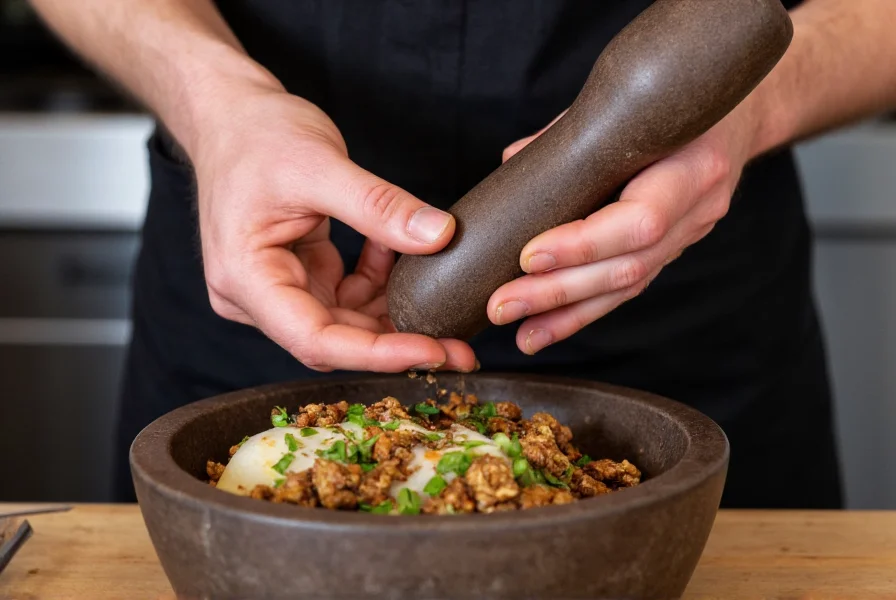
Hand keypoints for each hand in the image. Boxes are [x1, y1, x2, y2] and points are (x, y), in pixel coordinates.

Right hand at [190, 82, 475, 371]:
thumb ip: (378, 206)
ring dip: (394, 311)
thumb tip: (439, 237)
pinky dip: (378, 278)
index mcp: (245, 278)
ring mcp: (278, 287)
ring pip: (346, 321)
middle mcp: (256, 295)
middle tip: (460, 347)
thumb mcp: (320, 164)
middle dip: (398, 342)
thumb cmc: (255, 134)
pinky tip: (395, 248)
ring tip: (443, 298)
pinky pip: (347, 294)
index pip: (315, 339)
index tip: (432, 351)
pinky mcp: (299, 273)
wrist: (231, 114)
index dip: (377, 353)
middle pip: (335, 339)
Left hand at [488, 98, 760, 353]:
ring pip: (626, 286)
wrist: (739, 115)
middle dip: (558, 289)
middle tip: (502, 304)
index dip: (583, 243)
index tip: (529, 255)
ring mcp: (688, 235)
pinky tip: (543, 330)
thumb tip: (514, 161)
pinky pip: (626, 289)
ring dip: (565, 313)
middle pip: (627, 265)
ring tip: (520, 334)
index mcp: (692, 166)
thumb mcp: (631, 104)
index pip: (640, 220)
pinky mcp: (672, 252)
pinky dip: (581, 313)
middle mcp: (697, 209)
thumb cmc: (676, 101)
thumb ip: (573, 133)